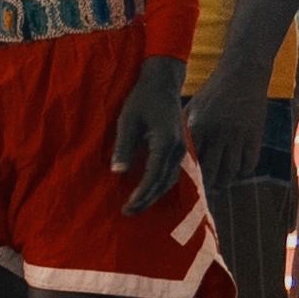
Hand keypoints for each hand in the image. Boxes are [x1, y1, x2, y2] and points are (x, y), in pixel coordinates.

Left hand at [109, 59, 189, 215]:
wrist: (162, 84)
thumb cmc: (141, 100)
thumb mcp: (127, 121)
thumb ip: (123, 147)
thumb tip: (117, 172)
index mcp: (166, 142)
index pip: (154, 175)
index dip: (142, 193)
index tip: (128, 205)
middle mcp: (178, 149)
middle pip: (164, 182)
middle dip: (147, 199)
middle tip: (128, 212)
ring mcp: (181, 149)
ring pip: (170, 180)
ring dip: (154, 195)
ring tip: (136, 206)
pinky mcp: (179, 148)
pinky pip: (172, 173)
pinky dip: (160, 185)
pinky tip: (148, 192)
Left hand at [181, 79, 253, 190]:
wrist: (243, 74)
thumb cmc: (213, 91)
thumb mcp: (191, 107)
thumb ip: (185, 130)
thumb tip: (176, 155)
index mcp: (198, 126)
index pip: (190, 160)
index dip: (188, 176)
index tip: (185, 186)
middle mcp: (217, 133)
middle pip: (210, 170)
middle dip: (206, 185)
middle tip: (203, 193)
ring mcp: (238, 135)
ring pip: (231, 170)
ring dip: (225, 182)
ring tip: (219, 186)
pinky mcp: (255, 135)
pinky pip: (250, 162)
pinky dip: (243, 172)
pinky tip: (237, 173)